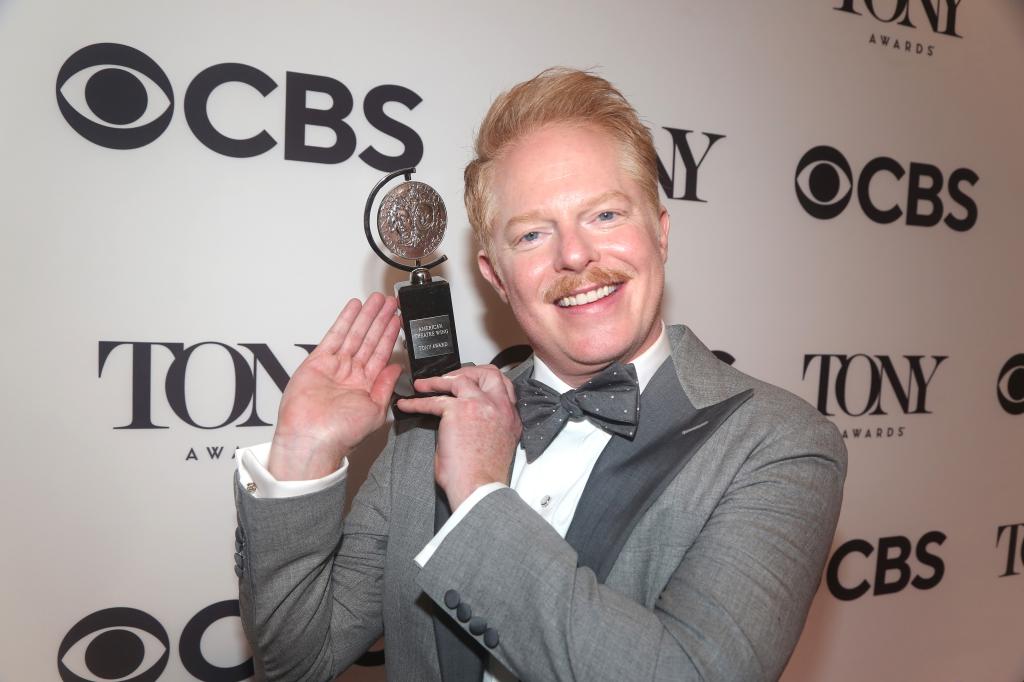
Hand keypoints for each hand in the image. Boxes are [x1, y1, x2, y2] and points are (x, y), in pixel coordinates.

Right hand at [267, 293, 402, 480]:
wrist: (312, 440)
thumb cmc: (341, 435)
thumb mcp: (375, 410)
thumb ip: (385, 386)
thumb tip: (396, 368)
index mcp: (365, 386)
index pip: (381, 353)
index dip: (390, 334)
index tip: (397, 319)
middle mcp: (350, 374)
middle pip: (369, 339)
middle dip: (380, 319)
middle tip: (389, 301)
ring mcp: (334, 367)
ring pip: (355, 334)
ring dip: (366, 316)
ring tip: (376, 299)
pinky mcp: (317, 362)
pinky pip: (334, 336)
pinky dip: (345, 321)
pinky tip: (354, 308)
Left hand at [396, 365, 520, 509]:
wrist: (479, 488)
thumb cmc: (484, 476)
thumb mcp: (494, 445)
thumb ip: (485, 427)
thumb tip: (464, 423)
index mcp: (510, 418)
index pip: (504, 388)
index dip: (486, 383)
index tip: (472, 384)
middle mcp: (498, 408)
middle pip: (488, 374)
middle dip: (467, 372)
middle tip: (450, 378)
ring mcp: (479, 405)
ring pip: (459, 379)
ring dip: (438, 380)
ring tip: (423, 385)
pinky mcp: (457, 411)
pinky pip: (433, 400)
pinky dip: (417, 402)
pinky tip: (408, 405)